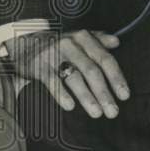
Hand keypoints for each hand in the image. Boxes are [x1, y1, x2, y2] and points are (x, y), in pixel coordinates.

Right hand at [5, 30, 128, 117]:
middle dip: (104, 93)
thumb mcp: (79, 37)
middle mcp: (71, 44)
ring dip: (87, 97)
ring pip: (75, 77)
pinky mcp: (39, 65)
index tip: (124, 95)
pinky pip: (52, 81)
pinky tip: (70, 106)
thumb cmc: (59, 43)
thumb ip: (99, 39)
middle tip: (113, 111)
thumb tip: (117, 42)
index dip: (116, 78)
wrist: (25, 41)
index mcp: (84, 38)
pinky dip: (62, 94)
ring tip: (97, 113)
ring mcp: (54, 54)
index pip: (105, 59)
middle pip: (92, 71)